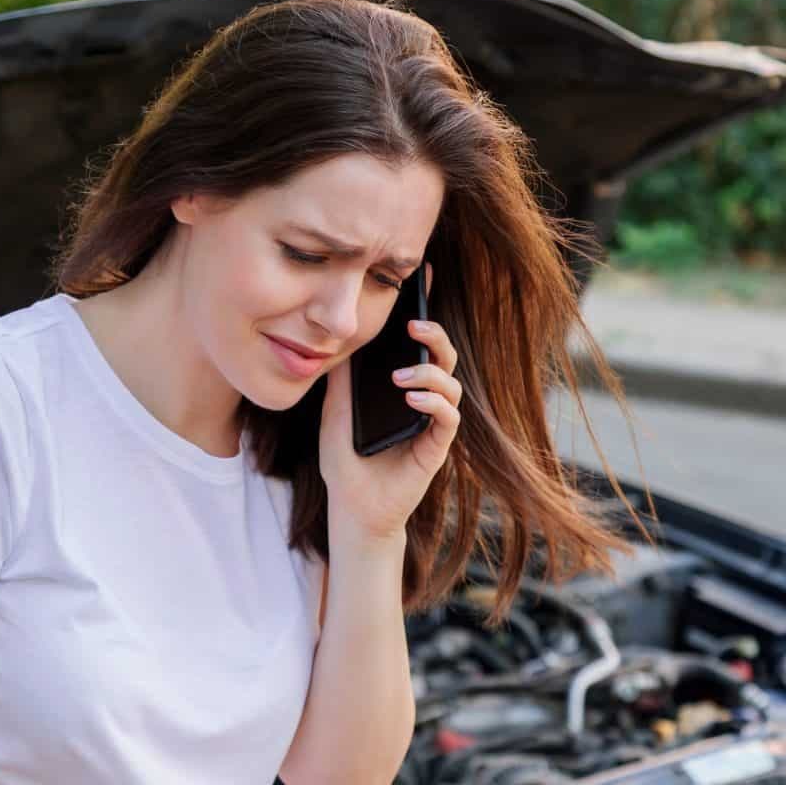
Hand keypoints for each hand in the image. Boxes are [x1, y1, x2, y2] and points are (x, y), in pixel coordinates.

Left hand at [318, 262, 462, 543]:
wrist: (352, 508)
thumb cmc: (345, 461)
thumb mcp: (335, 409)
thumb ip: (342, 377)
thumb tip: (337, 335)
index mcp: (403, 386)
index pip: (418, 344)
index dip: (424, 310)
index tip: (421, 277)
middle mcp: (423, 400)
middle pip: (443, 356)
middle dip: (434, 335)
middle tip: (414, 324)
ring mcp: (432, 423)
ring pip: (451, 384)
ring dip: (429, 373)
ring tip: (400, 378)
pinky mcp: (436, 448)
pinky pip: (447, 419)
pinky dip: (433, 404)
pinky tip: (412, 399)